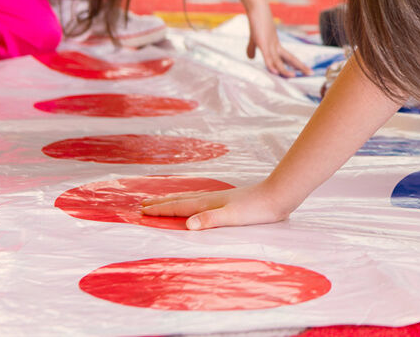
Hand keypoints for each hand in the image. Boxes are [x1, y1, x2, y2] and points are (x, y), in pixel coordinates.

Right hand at [140, 183, 290, 229]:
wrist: (278, 196)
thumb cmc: (256, 209)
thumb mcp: (231, 217)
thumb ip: (209, 220)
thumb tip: (187, 224)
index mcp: (207, 204)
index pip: (178, 207)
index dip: (160, 210)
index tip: (141, 211)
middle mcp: (210, 199)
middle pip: (180, 200)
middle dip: (161, 203)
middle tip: (143, 204)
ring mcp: (219, 199)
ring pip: (190, 199)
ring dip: (174, 201)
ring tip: (163, 201)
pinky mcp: (229, 202)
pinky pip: (201, 201)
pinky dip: (190, 202)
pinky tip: (196, 205)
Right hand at [247, 5, 311, 76]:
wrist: (257, 7)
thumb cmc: (257, 22)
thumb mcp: (255, 39)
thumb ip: (252, 49)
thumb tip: (250, 58)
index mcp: (275, 46)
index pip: (288, 57)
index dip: (296, 65)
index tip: (305, 71)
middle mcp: (275, 46)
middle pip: (289, 58)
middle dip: (299, 67)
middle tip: (311, 73)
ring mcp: (269, 44)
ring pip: (278, 60)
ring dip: (285, 69)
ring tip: (293, 76)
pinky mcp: (262, 42)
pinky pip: (267, 56)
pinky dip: (271, 65)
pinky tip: (276, 72)